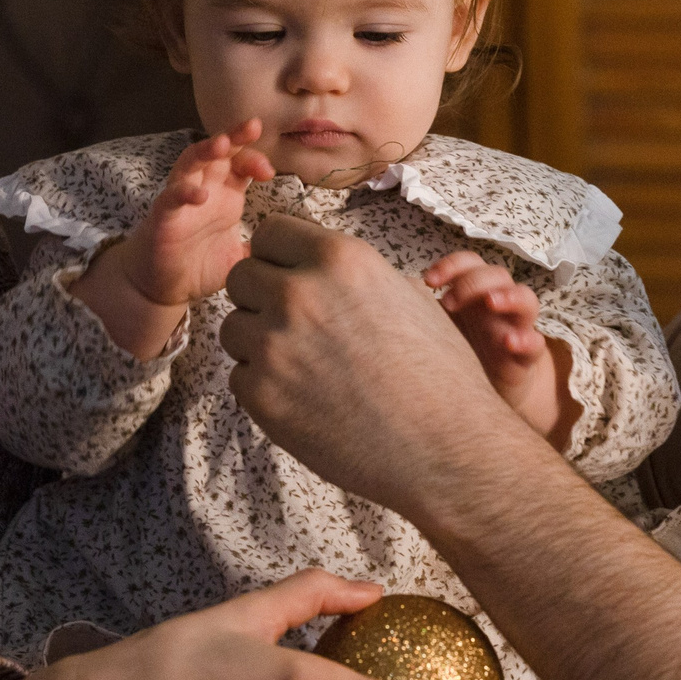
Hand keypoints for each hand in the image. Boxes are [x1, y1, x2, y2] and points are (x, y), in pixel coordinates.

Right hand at [73, 121, 272, 356]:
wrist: (160, 288)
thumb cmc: (198, 266)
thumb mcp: (240, 257)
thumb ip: (263, 249)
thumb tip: (293, 249)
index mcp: (225, 194)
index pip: (241, 163)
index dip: (255, 159)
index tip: (270, 172)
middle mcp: (204, 189)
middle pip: (218, 152)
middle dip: (235, 136)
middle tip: (253, 126)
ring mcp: (181, 200)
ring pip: (190, 163)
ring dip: (205, 150)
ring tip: (221, 144)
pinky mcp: (162, 217)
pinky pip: (171, 197)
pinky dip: (184, 192)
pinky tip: (200, 195)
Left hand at [222, 215, 545, 515]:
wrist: (447, 448)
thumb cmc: (437, 373)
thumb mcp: (404, 294)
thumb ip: (348, 273)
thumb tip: (308, 261)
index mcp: (340, 259)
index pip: (271, 231)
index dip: (279, 255)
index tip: (288, 274)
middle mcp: (301, 294)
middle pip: (241, 276)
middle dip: (261, 296)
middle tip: (295, 325)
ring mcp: (275, 345)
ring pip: (234, 327)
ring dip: (259, 342)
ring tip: (306, 365)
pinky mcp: (261, 395)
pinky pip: (240, 376)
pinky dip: (265, 387)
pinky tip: (307, 398)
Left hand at [423, 251, 577, 448]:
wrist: (483, 399)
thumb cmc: (459, 353)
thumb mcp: (438, 328)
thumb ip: (419, 308)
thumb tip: (378, 292)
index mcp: (475, 293)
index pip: (471, 263)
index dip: (452, 265)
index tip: (428, 281)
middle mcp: (498, 306)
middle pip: (498, 274)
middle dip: (473, 281)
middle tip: (449, 302)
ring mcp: (515, 328)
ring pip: (526, 299)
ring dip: (509, 296)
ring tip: (491, 303)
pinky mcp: (526, 358)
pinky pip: (536, 344)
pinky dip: (526, 339)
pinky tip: (509, 342)